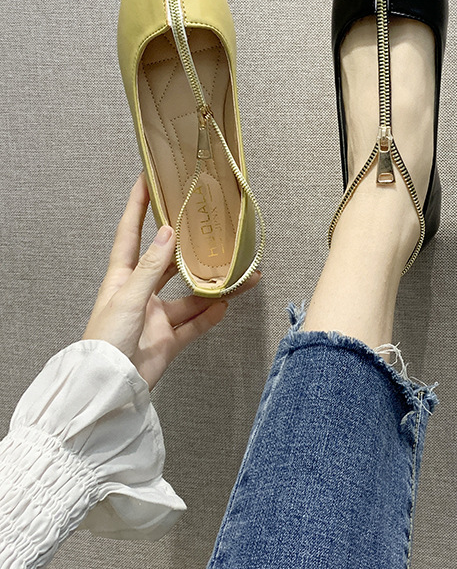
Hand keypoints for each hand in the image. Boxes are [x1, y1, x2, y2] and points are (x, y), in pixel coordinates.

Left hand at [82, 174, 259, 388]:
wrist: (108, 388)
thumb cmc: (105, 340)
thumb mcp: (128, 298)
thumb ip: (151, 267)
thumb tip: (168, 232)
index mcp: (122, 277)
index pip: (130, 233)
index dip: (137, 206)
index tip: (148, 180)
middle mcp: (141, 293)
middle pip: (169, 263)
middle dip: (190, 248)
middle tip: (211, 229)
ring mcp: (156, 317)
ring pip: (190, 296)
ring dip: (212, 288)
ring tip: (238, 277)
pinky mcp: (168, 340)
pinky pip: (194, 324)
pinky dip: (210, 316)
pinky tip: (226, 305)